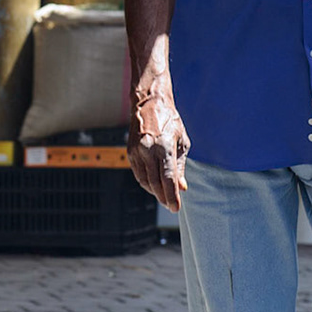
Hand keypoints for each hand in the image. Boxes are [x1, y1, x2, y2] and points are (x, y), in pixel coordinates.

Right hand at [129, 90, 189, 209]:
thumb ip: (180, 166)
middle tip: (171, 206)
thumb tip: (182, 187)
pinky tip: (154, 186)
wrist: (148, 104)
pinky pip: (138, 174)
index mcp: (164, 147)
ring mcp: (136, 152)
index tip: (176, 207)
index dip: (172, 196)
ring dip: (154, 192)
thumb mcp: (181, 141)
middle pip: (155, 183)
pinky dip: (146, 183)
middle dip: (164, 198)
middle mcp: (148, 150)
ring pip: (144, 181)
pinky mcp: (130, 153)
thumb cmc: (170, 121)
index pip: (168, 179)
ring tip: (164, 197)